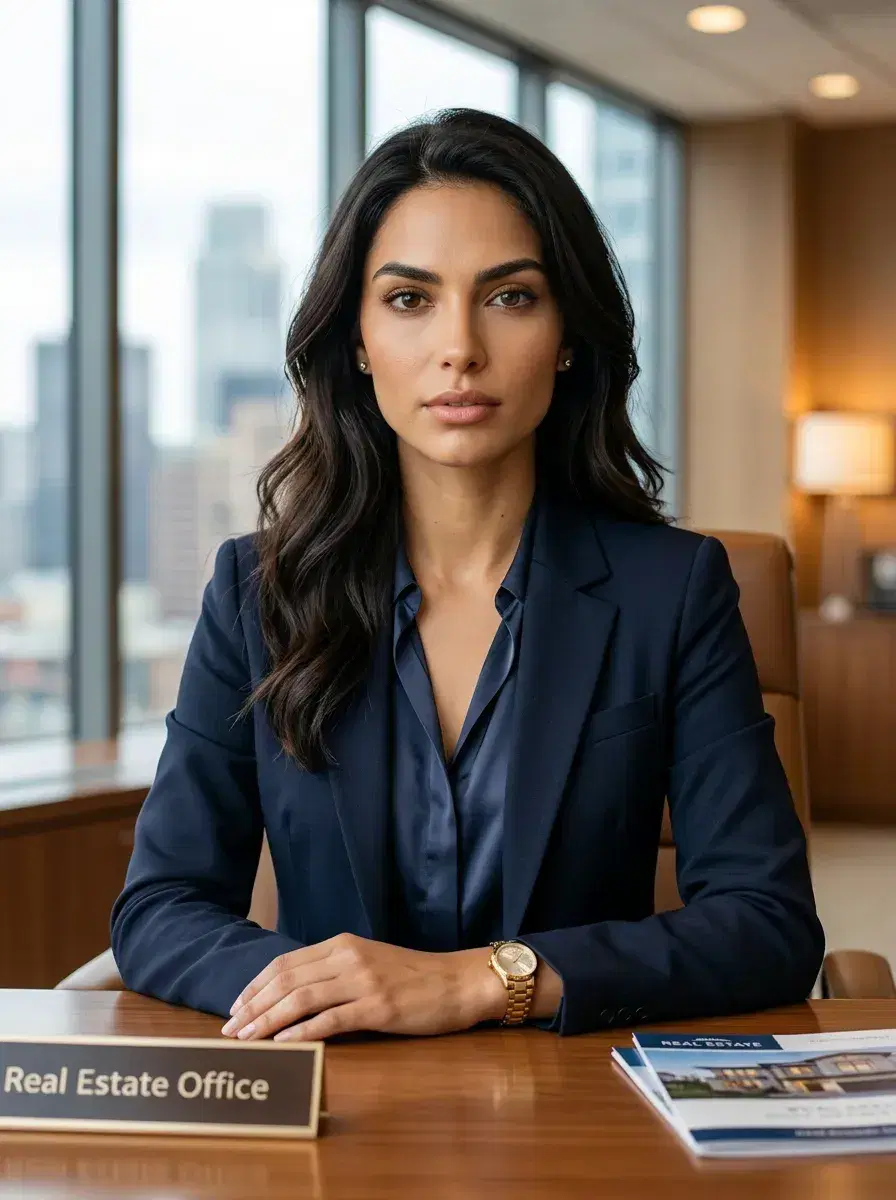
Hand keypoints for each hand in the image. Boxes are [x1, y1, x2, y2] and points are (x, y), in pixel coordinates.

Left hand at [220, 934, 507, 1042]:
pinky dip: (302, 1031)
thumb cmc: (413, 977)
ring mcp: (363, 981)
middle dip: (253, 1005)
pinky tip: (284, 1043)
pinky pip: (331, 1019)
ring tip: (248, 1039)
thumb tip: (293, 994)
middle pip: (287, 980)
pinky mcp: (378, 1007)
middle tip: (230, 1029)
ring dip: (268, 1020)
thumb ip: (334, 972)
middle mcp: (348, 958)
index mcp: (342, 945)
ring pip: (302, 999)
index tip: (236, 1007)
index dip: (256, 985)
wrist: (457, 982)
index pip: (286, 963)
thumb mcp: (368, 963)